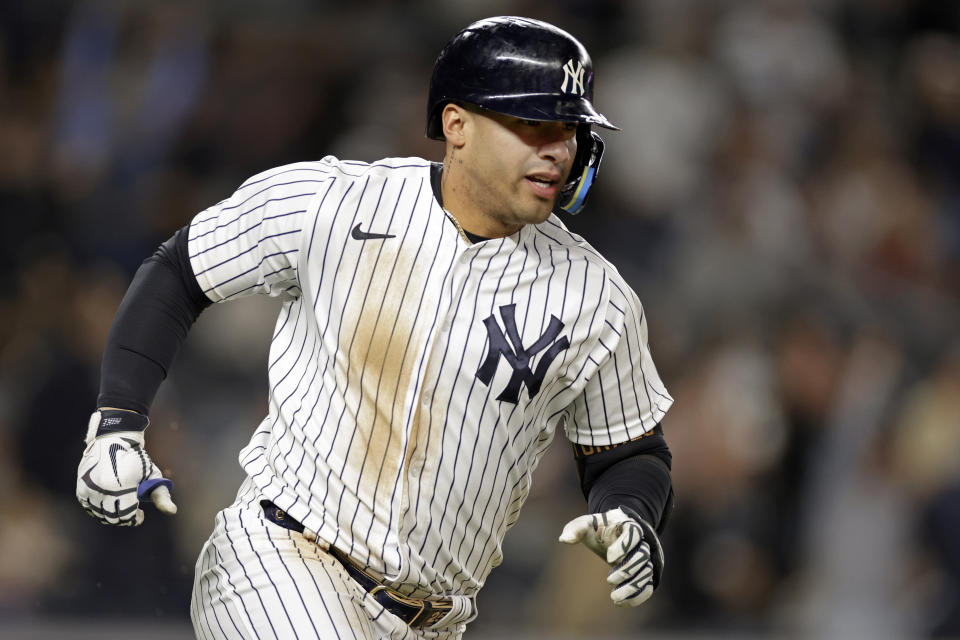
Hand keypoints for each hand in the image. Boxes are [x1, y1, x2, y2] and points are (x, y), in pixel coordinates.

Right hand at [76, 410, 176, 525]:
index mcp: (122, 486)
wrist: (113, 439)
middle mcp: (103, 489)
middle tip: (130, 513)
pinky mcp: (81, 487)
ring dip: (110, 515)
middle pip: (112, 517)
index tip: (140, 516)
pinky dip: (97, 510)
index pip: (126, 515)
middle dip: (123, 518)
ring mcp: (89, 489)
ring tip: (119, 508)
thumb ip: (161, 495)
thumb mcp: (152, 474)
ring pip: (99, 514)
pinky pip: (88, 507)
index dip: (135, 519)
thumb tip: (172, 511)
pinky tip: (107, 504)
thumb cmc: (136, 458)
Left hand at [559, 506, 662, 606]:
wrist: (613, 532)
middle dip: (627, 570)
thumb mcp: (586, 524)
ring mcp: (645, 558)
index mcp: (627, 525)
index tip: (608, 557)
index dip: (623, 546)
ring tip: (614, 597)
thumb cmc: (598, 528)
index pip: (633, 533)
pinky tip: (621, 603)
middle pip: (642, 555)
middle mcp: (640, 541)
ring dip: (633, 587)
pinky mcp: (644, 572)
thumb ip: (575, 529)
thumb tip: (563, 540)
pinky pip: (648, 586)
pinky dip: (638, 596)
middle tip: (609, 579)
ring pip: (647, 572)